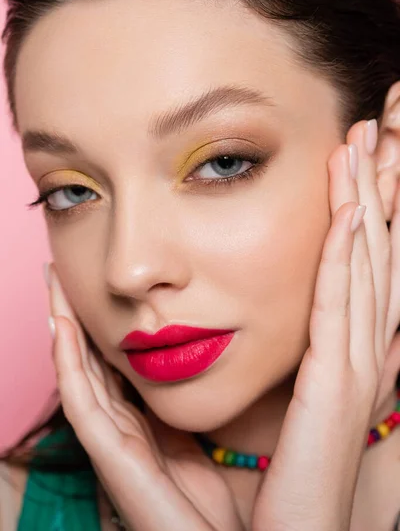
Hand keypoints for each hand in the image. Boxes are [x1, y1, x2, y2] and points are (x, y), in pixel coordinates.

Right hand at [47, 266, 243, 530]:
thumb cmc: (211, 504)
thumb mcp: (200, 439)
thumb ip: (189, 408)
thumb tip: (196, 364)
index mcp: (141, 423)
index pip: (112, 368)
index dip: (99, 330)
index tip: (97, 291)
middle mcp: (120, 428)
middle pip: (88, 363)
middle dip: (74, 319)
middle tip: (63, 276)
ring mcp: (111, 442)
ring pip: (78, 372)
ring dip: (63, 328)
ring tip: (55, 287)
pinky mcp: (110, 455)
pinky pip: (81, 401)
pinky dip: (66, 362)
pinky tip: (61, 326)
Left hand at [253, 119, 399, 530]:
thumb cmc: (287, 469)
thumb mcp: (286, 396)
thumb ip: (287, 356)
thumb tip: (275, 319)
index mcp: (347, 351)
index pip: (359, 266)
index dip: (365, 211)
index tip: (355, 161)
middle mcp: (362, 349)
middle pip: (372, 254)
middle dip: (376, 191)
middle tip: (370, 132)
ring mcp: (357, 364)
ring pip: (363, 265)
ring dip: (364, 204)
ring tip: (362, 148)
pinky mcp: (340, 382)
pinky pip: (343, 305)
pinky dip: (349, 256)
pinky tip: (352, 212)